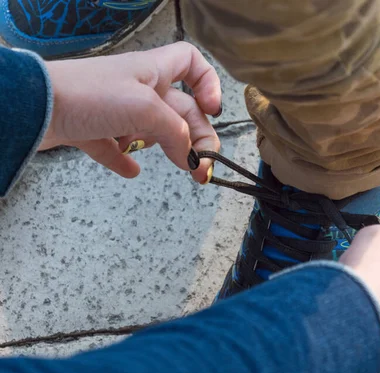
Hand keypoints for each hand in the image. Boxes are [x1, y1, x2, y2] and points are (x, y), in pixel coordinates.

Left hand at [41, 42, 220, 182]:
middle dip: (196, 137)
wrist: (33, 107)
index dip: (208, 84)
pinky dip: (126, 159)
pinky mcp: (92, 130)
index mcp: (153, 72)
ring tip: (172, 165)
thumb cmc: (91, 96)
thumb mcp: (145, 109)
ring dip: (163, 146)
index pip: (191, 62)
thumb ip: (176, 132)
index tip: (213, 110)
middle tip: (202, 168)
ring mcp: (114, 109)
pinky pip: (116, 146)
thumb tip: (191, 156)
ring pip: (151, 129)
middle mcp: (137, 87)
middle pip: (180, 109)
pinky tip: (131, 169)